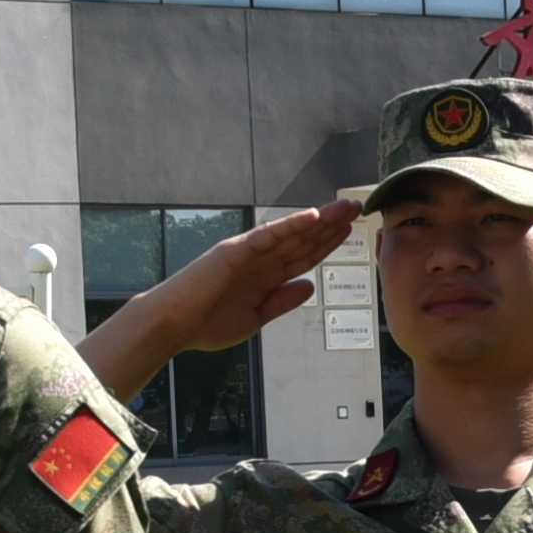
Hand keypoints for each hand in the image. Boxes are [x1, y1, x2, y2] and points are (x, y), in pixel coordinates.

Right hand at [93, 198, 355, 376]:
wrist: (175, 325)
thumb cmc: (208, 324)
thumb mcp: (256, 317)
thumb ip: (282, 301)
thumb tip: (309, 286)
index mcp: (265, 275)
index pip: (303, 255)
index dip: (328, 244)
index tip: (351, 232)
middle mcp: (260, 259)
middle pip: (302, 239)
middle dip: (331, 225)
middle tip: (357, 208)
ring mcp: (248, 252)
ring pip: (291, 232)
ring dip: (320, 219)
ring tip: (345, 208)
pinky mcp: (235, 250)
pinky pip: (267, 235)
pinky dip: (290, 225)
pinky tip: (313, 216)